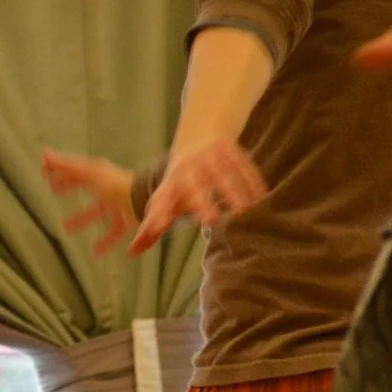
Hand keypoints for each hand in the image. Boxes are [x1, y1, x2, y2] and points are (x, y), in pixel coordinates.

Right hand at [41, 148, 137, 256]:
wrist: (142, 200)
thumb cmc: (114, 186)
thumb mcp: (88, 173)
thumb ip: (66, 166)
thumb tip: (44, 153)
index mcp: (98, 177)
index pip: (76, 172)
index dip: (61, 173)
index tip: (47, 177)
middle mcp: (108, 189)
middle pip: (86, 188)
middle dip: (69, 189)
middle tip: (53, 192)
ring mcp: (118, 205)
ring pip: (97, 212)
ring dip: (82, 219)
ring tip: (66, 230)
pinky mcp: (127, 221)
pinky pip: (114, 232)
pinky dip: (106, 242)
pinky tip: (96, 253)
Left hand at [131, 136, 268, 252]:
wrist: (199, 138)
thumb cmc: (180, 182)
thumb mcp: (165, 200)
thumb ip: (150, 228)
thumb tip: (131, 253)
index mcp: (171, 183)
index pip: (164, 198)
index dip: (161, 212)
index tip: (160, 226)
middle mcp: (189, 168)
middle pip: (195, 186)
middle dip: (202, 202)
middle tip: (211, 221)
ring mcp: (210, 156)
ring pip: (223, 174)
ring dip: (235, 192)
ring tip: (246, 211)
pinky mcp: (230, 148)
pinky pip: (242, 164)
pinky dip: (251, 180)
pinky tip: (260, 197)